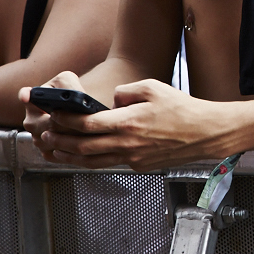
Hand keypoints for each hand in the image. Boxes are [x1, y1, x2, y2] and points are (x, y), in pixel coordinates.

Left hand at [22, 76, 250, 170]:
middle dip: (60, 141)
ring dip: (69, 156)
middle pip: (82, 146)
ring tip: (56, 149)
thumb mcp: (155, 88)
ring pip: (91, 161)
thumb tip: (112, 101)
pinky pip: (107, 164)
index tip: (55, 114)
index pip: (86, 124)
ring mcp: (132, 157)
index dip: (65, 120)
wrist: (206, 133)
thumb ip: (127, 91)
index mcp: (129, 122)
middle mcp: (127, 143)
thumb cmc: (184, 109)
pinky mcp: (139, 165)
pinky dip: (89, 161)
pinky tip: (83, 155)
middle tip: (47, 135)